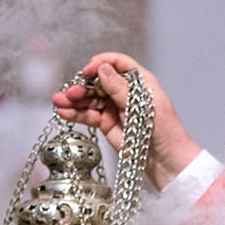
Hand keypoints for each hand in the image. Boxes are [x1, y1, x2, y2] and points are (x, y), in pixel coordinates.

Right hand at [53, 52, 199, 190]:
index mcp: (140, 82)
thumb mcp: (142, 106)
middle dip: (83, 86)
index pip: (118, 64)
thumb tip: (102, 68)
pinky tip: (64, 113)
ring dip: (74, 100)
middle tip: (70, 93)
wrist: (165, 160)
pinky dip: (76, 114)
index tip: (88, 69)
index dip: (101, 63)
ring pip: (90, 99)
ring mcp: (114, 107)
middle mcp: (125, 92)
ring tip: (59, 102)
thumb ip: (120, 89)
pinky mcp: (107, 124)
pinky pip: (89, 115)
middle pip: (99, 81)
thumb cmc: (163, 131)